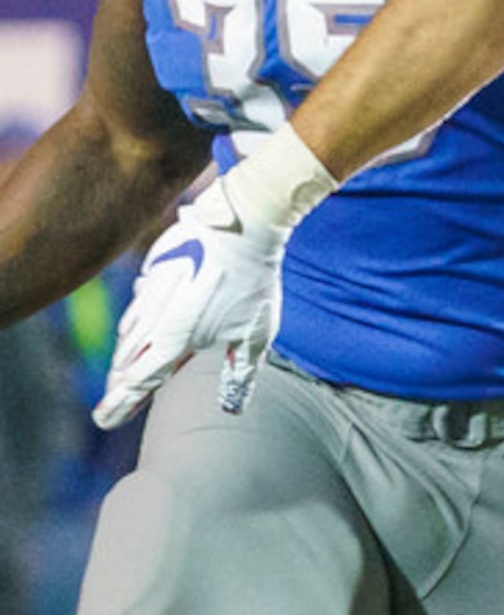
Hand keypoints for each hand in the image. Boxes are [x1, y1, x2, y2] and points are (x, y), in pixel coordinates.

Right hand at [94, 178, 286, 427]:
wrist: (242, 226)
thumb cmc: (253, 282)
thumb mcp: (255, 333)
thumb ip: (240, 372)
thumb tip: (234, 408)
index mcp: (174, 340)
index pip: (139, 381)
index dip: (120, 404)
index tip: (103, 420)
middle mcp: (154, 320)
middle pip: (127, 361)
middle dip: (120, 384)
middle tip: (112, 401)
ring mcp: (149, 293)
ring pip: (129, 332)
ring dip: (125, 355)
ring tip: (122, 372)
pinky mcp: (153, 270)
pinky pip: (138, 302)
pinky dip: (135, 320)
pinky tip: (135, 327)